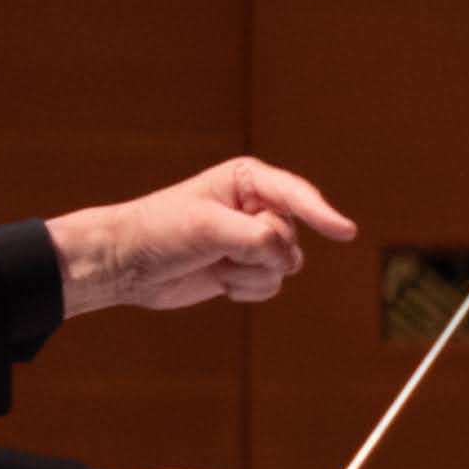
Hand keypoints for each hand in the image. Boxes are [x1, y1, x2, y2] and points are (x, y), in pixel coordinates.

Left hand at [53, 159, 354, 315]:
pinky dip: (246, 289)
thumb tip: (288, 260)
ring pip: (284, 266)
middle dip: (257, 252)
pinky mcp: (245, 268)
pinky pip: (271, 286)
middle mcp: (257, 206)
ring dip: (249, 273)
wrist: (123, 264)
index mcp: (249, 180)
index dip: (321, 213)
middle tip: (218, 249)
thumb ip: (255, 238)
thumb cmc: (159, 232)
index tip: (345, 233)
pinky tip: (218, 281)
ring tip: (214, 264)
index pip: (295, 195)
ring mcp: (253, 239)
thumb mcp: (207, 228)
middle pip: (288, 237)